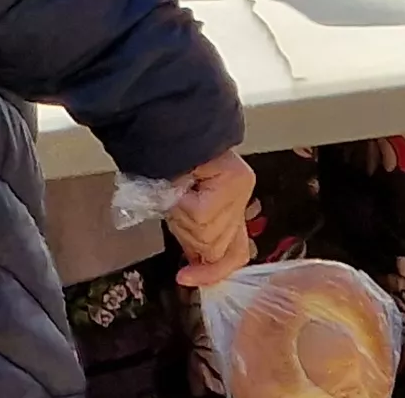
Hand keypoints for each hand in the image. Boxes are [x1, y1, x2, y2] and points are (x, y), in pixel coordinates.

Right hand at [165, 152, 258, 288]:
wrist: (163, 124)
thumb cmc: (165, 161)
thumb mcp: (180, 207)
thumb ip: (192, 233)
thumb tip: (193, 262)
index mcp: (232, 200)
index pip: (236, 251)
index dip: (212, 271)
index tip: (186, 279)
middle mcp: (242, 192)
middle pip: (215, 245)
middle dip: (187, 234)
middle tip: (176, 208)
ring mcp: (241, 186)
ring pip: (206, 233)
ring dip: (181, 217)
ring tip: (176, 192)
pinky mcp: (235, 180)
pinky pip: (200, 215)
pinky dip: (180, 206)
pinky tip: (178, 188)